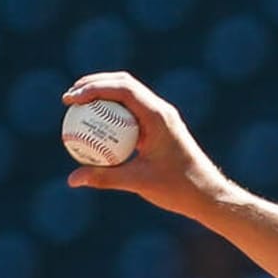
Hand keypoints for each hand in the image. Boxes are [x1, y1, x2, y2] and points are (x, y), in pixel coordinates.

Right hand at [62, 72, 232, 216]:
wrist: (208, 193)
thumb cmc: (179, 187)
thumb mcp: (139, 182)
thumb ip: (105, 178)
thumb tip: (72, 179)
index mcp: (159, 117)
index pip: (123, 89)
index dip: (93, 88)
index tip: (70, 99)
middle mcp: (161, 111)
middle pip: (124, 84)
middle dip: (94, 84)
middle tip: (69, 98)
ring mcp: (161, 118)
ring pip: (128, 96)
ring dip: (103, 95)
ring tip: (77, 107)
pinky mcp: (160, 127)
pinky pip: (132, 113)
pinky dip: (112, 113)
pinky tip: (95, 127)